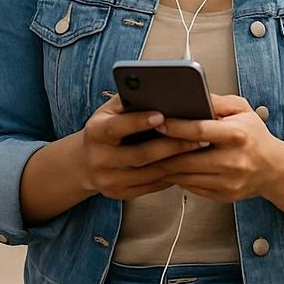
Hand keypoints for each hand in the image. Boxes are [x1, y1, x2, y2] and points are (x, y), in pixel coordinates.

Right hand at [80, 95, 203, 200]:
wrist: (85, 163)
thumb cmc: (104, 129)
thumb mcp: (108, 111)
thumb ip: (128, 101)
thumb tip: (155, 90)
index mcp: (96, 133)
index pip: (117, 127)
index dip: (139, 122)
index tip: (162, 115)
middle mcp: (100, 159)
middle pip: (141, 155)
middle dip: (172, 145)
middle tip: (198, 137)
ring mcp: (110, 180)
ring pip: (151, 173)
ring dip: (177, 161)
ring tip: (198, 150)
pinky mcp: (120, 194)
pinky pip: (152, 186)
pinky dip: (171, 175)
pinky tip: (186, 165)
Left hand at [154, 95, 281, 202]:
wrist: (275, 169)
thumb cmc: (255, 136)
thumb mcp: (242, 110)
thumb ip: (217, 101)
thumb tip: (192, 95)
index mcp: (237, 136)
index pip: (199, 131)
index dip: (176, 127)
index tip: (158, 122)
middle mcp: (233, 161)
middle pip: (187, 158)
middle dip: (163, 151)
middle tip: (145, 142)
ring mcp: (228, 182)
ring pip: (185, 176)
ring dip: (166, 166)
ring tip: (152, 155)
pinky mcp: (223, 196)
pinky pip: (192, 188)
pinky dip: (178, 178)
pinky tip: (169, 168)